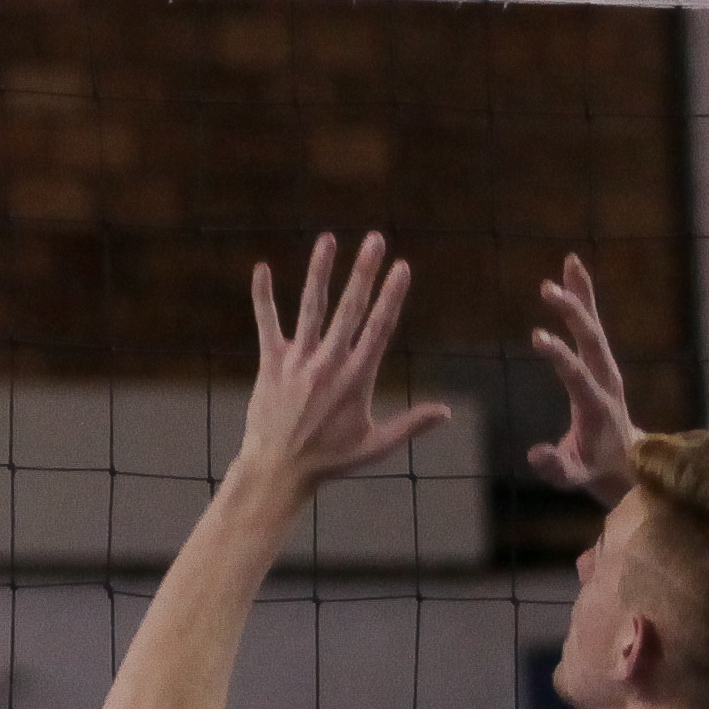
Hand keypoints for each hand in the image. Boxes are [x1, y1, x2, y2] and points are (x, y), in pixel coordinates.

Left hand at [234, 231, 453, 502]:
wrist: (278, 469)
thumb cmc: (330, 460)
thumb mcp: (376, 445)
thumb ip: (411, 425)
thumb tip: (447, 412)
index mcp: (357, 378)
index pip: (379, 328)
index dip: (392, 295)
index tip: (403, 267)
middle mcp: (328, 363)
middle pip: (350, 308)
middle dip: (364, 272)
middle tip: (375, 239)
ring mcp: (298, 361)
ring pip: (310, 307)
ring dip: (320, 271)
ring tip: (328, 239)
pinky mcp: (270, 363)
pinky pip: (266, 323)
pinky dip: (263, 297)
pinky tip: (261, 268)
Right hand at [524, 250, 638, 501]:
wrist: (628, 462)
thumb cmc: (594, 469)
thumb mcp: (573, 477)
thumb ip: (555, 468)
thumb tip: (534, 453)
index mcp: (597, 406)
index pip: (577, 376)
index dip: (560, 357)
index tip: (538, 336)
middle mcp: (606, 381)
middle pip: (592, 341)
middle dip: (572, 314)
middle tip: (547, 289)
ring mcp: (606, 369)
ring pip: (594, 326)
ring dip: (581, 295)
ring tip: (568, 263)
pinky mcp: (601, 362)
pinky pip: (591, 326)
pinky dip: (583, 297)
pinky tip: (570, 271)